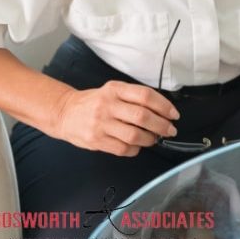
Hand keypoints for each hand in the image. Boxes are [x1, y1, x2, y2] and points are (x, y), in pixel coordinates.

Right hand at [52, 80, 179, 155]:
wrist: (65, 112)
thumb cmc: (95, 102)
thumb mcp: (114, 91)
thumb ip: (135, 97)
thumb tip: (163, 110)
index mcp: (116, 89)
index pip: (146, 96)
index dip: (164, 106)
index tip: (173, 114)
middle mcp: (108, 105)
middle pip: (142, 116)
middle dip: (162, 125)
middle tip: (170, 129)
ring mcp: (101, 124)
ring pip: (134, 135)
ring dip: (150, 139)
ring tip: (154, 138)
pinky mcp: (96, 140)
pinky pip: (123, 148)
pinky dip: (135, 149)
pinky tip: (137, 145)